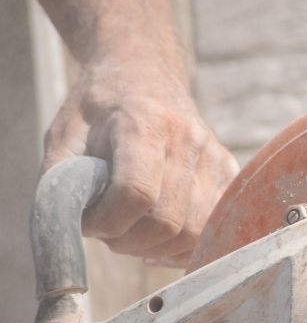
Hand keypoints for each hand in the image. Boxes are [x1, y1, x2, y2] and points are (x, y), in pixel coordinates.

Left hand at [43, 55, 238, 266]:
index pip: (136, 194)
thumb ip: (61, 181)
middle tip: (109, 232)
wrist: (144, 74)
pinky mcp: (229, 173)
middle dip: (131, 242)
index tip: (89, 223)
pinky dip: (184, 245)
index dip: (107, 222)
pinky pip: (212, 229)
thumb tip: (69, 230)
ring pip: (195, 232)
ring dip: (158, 247)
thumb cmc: (99, 108)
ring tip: (133, 233)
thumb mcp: (64, 134)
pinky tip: (160, 237)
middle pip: (169, 222)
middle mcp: (189, 140)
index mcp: (145, 124)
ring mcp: (214, 158)